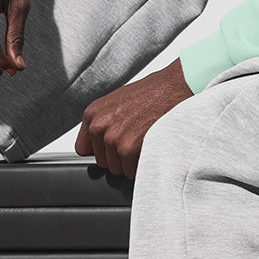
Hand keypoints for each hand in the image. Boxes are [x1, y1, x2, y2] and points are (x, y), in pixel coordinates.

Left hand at [75, 57, 193, 176]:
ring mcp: (112, 138)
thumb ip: (106, 123)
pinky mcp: (128, 149)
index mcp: (93, 114)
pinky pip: (132, 171)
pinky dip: (143, 165)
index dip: (101, 151)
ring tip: (145, 142)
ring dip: (132, 163)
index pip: (83, 149)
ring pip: (118, 169)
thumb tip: (103, 143)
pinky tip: (151, 147)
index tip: (112, 149)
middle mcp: (99, 126)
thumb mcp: (119, 102)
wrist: (175, 87)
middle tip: (137, 141)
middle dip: (119, 158)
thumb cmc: (153, 92)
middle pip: (103, 162)